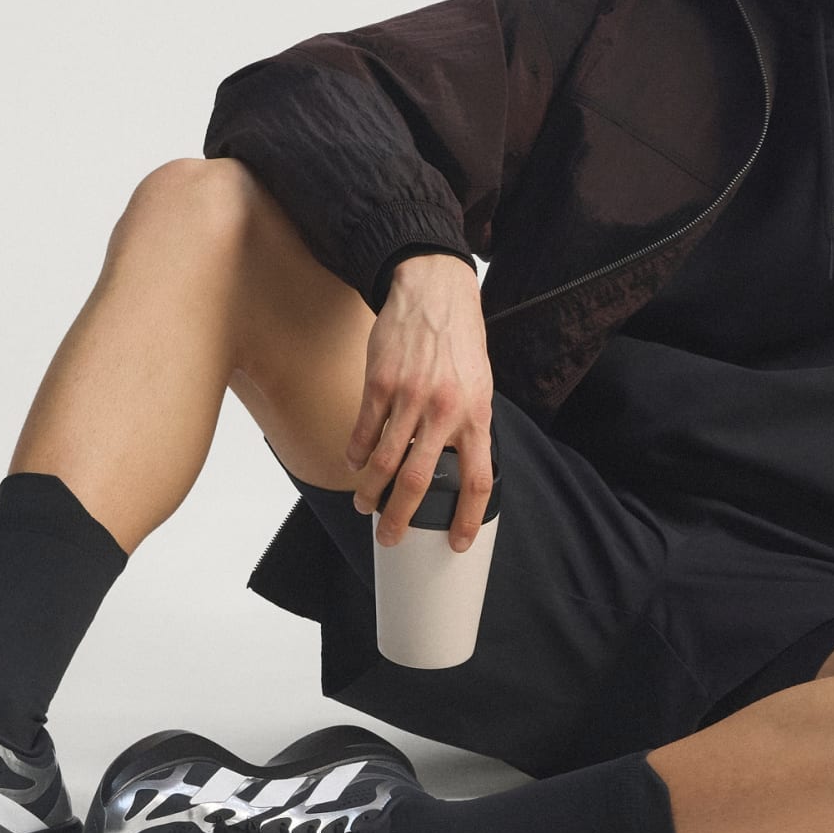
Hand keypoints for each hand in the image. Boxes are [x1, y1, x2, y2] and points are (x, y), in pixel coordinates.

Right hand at [345, 255, 496, 553]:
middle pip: (418, 481)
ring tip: (365, 505)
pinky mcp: (380, 382)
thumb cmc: (460, 341)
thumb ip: (469, 425)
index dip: (468, 517)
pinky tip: (355, 464)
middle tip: (391, 536)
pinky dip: (356, 453)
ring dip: (371, 491)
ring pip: (384, 461)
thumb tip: (458, 466)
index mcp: (476, 414)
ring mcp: (409, 397)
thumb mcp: (479, 384)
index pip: (477, 479)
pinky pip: (364, 429)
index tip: (456, 541)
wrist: (434, 291)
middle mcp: (443, 410)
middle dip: (401, 517)